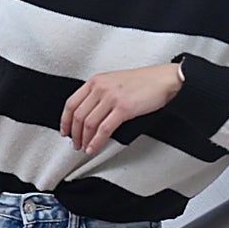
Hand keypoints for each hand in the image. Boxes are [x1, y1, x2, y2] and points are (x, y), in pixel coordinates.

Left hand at [60, 63, 183, 154]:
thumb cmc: (143, 82)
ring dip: (84, 139)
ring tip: (84, 148)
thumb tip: (87, 113)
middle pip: (78, 115)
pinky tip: (94, 148)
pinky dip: (96, 142)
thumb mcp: (113, 81)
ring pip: (89, 124)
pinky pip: (104, 129)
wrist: (164, 79)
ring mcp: (111, 97)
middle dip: (74, 133)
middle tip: (75, 143)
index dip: (64, 120)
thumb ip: (99, 93)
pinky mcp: (123, 108)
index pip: (71, 103)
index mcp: (95, 81)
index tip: (64, 130)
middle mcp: (100, 88)